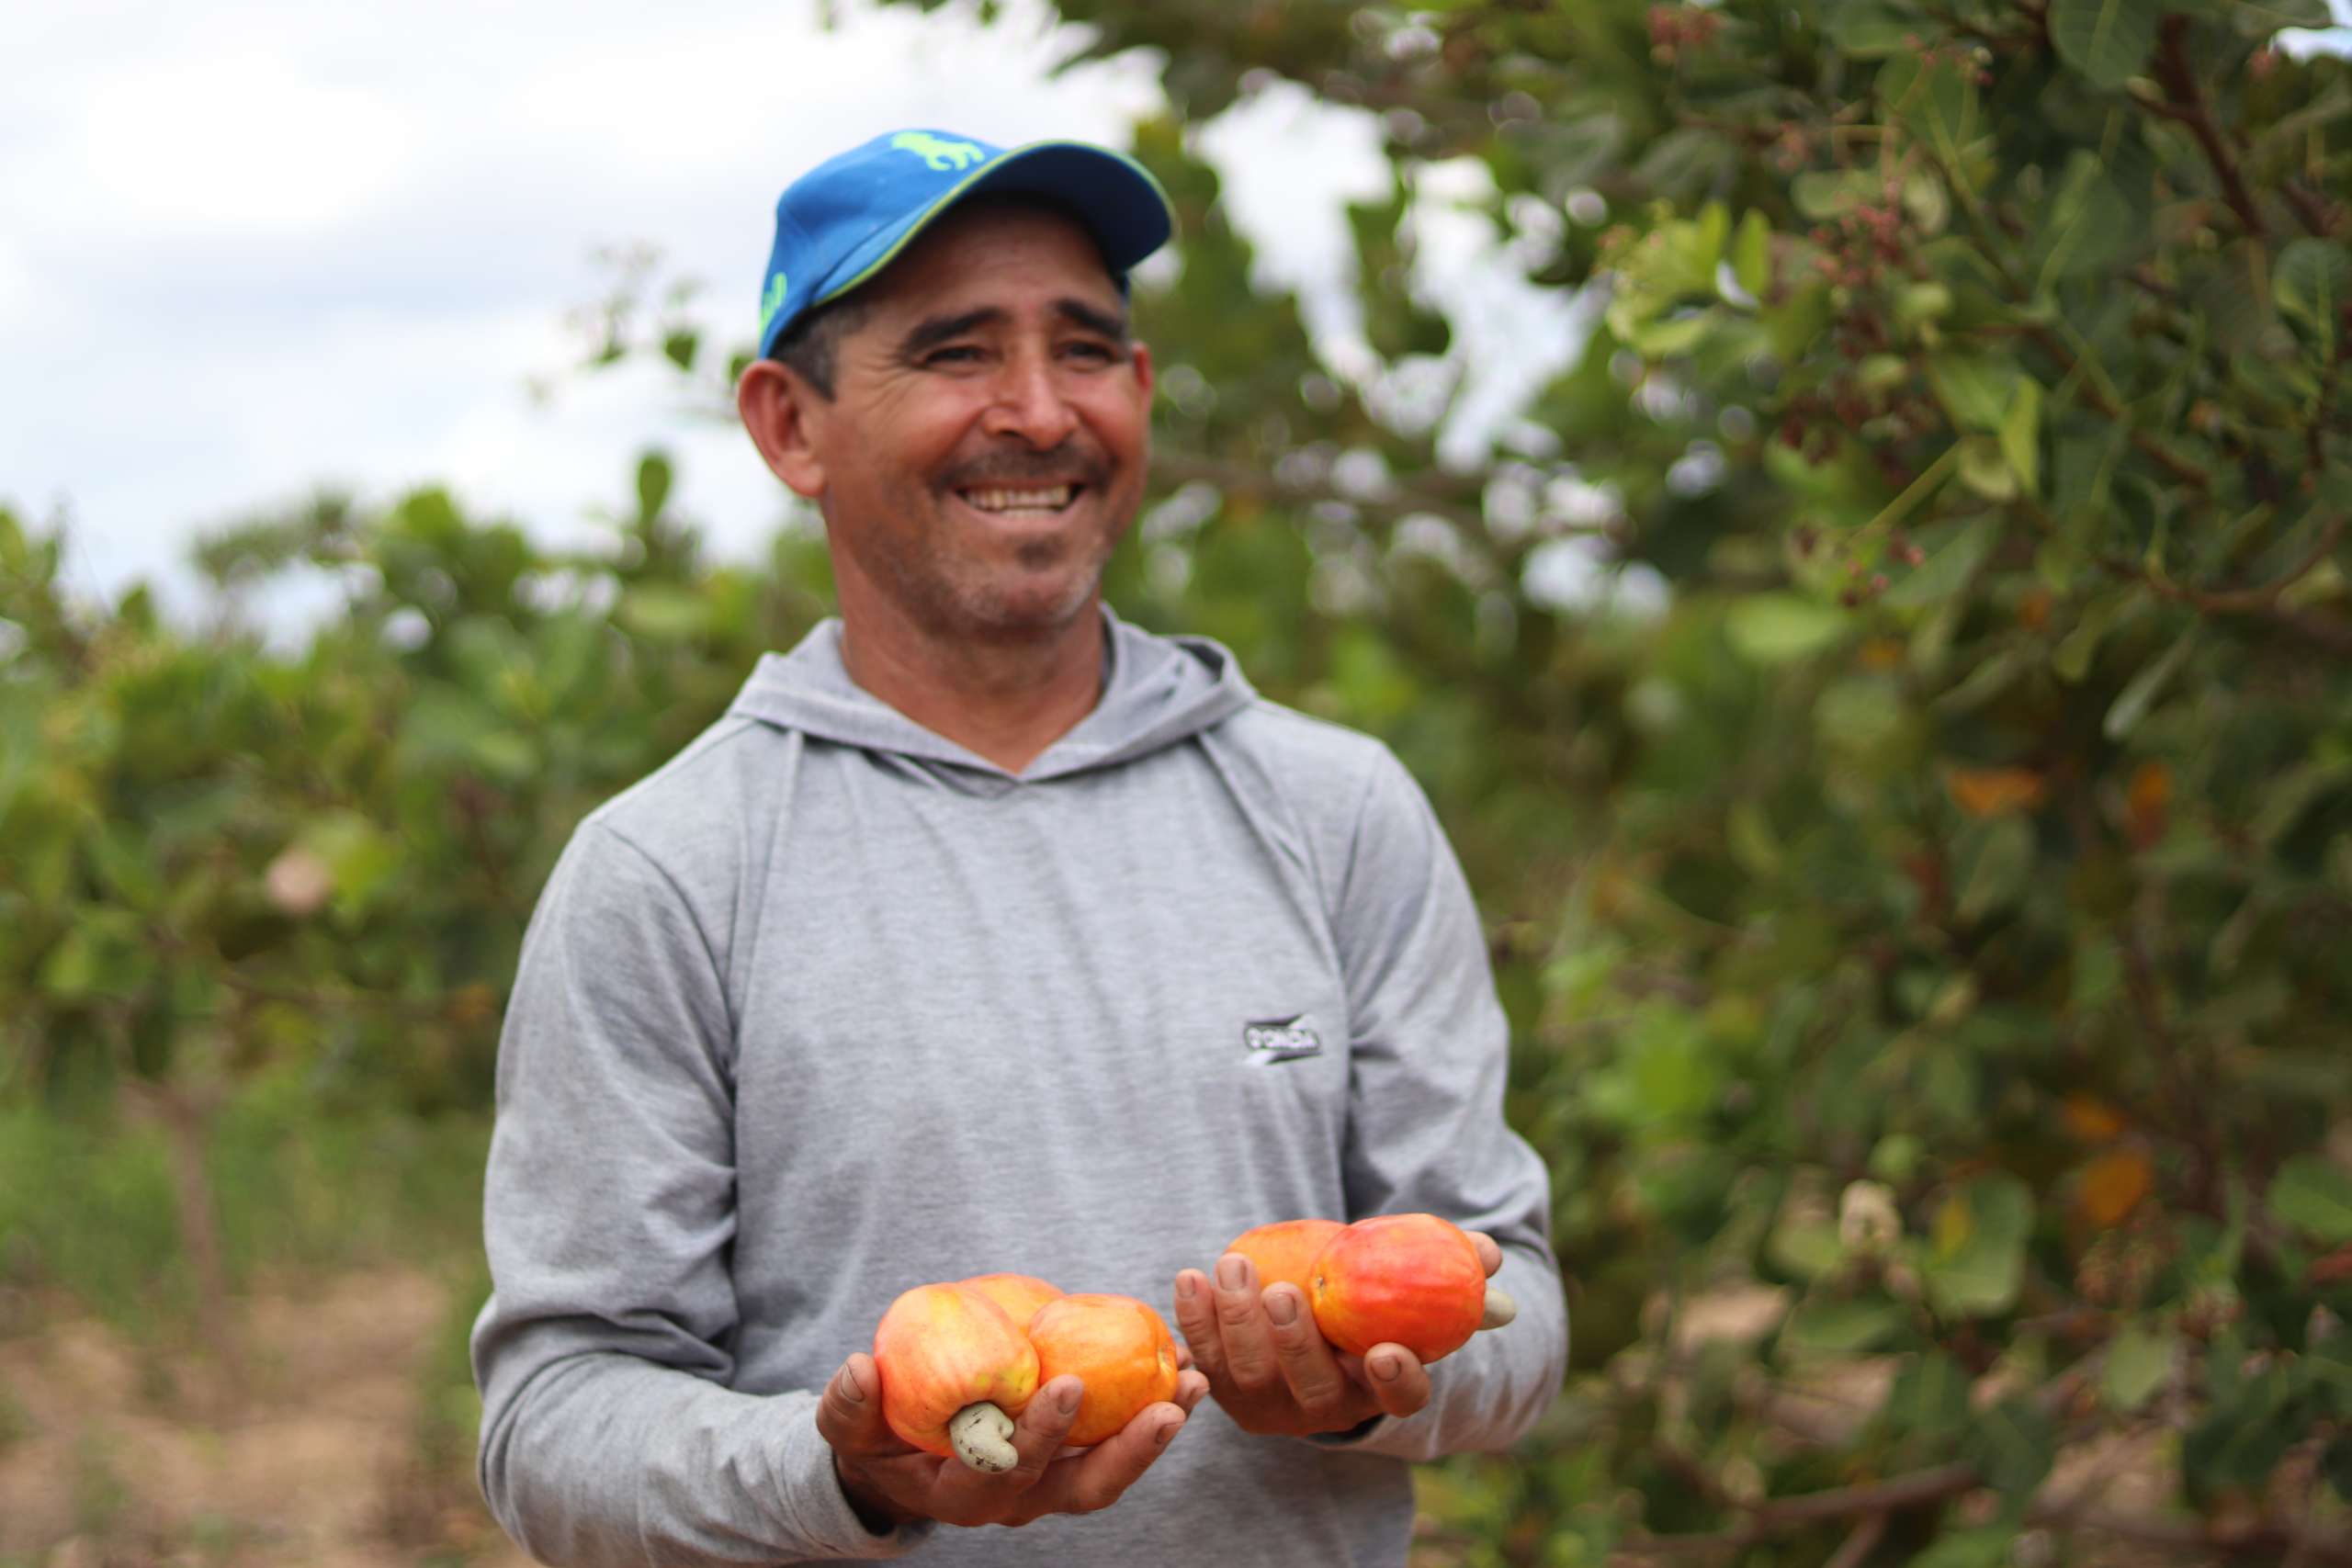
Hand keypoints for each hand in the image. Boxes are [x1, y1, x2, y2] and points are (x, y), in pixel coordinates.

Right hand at [817, 1354, 1208, 1530]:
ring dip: (1157, 1431)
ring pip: (1113, 1470)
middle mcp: (1019, 1499)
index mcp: (966, 1495)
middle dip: (1129, 1451)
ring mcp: (1052, 1482)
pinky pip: (1120, 1439)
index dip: (1039, 1436)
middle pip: (1084, 1490)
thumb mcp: (851, 1427)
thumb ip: (850, 1406)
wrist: (901, 1453)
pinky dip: (1154, 1407)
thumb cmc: (877, 1434)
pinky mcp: (1074, 1455)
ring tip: (1197, 1383)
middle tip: (1168, 1405)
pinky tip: (1188, 1365)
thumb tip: (859, 1370)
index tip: (1067, 1385)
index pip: (1009, 1475)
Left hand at [1171, 1229, 1504, 1438]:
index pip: (1401, 1399)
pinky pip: (1207, 1360)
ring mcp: (1273, 1402)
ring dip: (1236, 1324)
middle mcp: (1328, 1406)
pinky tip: (1190, 1280)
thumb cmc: (1373, 1299)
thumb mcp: (1417, 1283)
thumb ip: (1456, 1268)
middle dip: (1294, 1344)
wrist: (1310, 1318)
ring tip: (1232, 1265)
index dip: (1397, 1382)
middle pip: (1314, 1389)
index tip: (1387, 1353)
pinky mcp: (1227, 1386)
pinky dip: (1195, 1323)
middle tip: (1283, 1294)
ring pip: (1251, 1377)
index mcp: (1382, 1387)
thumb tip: (1489, 1254)